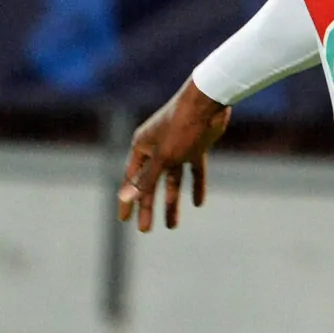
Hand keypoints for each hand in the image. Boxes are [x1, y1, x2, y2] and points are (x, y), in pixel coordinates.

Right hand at [117, 82, 231, 231]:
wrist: (209, 103)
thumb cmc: (181, 126)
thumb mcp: (163, 158)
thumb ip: (146, 179)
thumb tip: (124, 197)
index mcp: (142, 146)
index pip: (131, 180)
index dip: (128, 201)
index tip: (124, 221)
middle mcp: (157, 147)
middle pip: (151, 183)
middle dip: (149, 207)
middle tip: (146, 230)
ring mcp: (177, 148)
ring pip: (172, 181)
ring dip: (172, 202)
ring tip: (172, 225)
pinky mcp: (196, 147)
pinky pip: (194, 171)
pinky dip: (196, 186)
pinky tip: (198, 203)